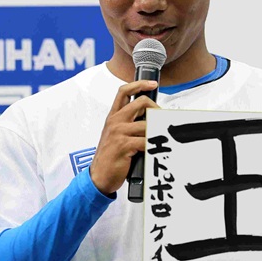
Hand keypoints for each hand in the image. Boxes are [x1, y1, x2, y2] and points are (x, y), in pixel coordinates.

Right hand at [90, 80, 158, 195]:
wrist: (99, 176)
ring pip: (147, 124)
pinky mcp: (123, 145)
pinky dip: (153, 146)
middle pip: (140, 103)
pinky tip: (155, 150)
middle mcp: (115, 121)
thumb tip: (151, 119)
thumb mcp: (116, 135)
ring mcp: (118, 132)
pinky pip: (146, 141)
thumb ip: (129, 124)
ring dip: (157, 132)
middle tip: (162, 119)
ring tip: (162, 139)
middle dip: (156, 110)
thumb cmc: (110, 157)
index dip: (139, 84)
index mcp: (113, 117)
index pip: (124, 91)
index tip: (152, 84)